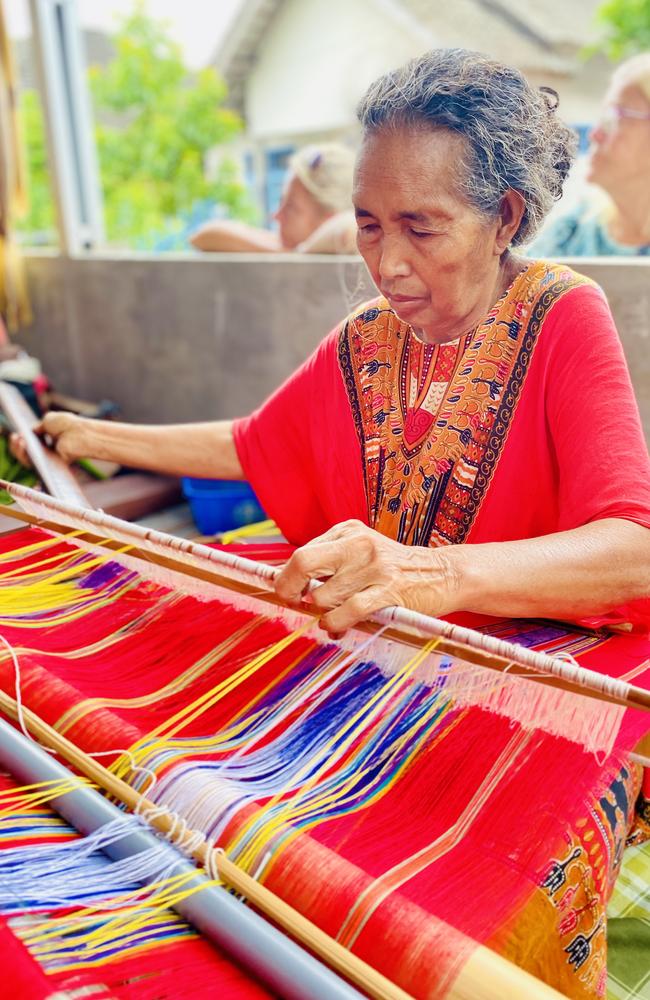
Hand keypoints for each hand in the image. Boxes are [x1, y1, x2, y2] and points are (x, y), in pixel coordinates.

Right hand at [9, 412, 89, 466]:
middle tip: (15, 438)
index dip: (21, 439)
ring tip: (19, 441)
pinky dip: (25, 456)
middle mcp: (48, 449)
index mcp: (49, 437)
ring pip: (28, 459)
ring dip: (19, 450)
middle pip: (27, 451)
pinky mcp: (50, 466)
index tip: (17, 434)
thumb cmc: (67, 425)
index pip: (30, 441)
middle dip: (18, 445)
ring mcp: (49, 458)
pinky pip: (34, 465)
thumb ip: (37, 427)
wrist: (79, 433)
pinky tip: (23, 446)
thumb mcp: (48, 420)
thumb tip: (29, 432)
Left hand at [275, 519, 460, 631]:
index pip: (301, 553)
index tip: (288, 594)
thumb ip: (330, 563)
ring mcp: (374, 566)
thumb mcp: (361, 552)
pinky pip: (347, 611)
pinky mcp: (388, 590)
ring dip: (321, 614)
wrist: (441, 573)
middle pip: (303, 562)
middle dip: (289, 588)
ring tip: (331, 619)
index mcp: (347, 531)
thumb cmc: (393, 569)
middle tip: (294, 603)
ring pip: (324, 595)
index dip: (287, 578)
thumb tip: (292, 586)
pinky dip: (334, 623)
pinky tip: (336, 626)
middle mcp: (358, 544)